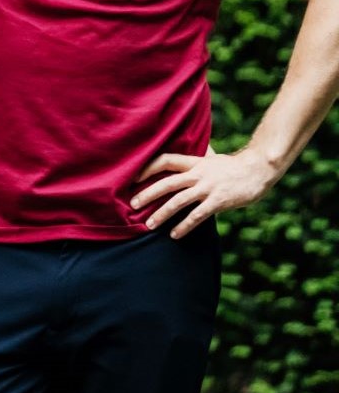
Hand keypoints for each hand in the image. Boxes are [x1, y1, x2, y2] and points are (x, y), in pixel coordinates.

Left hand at [132, 147, 280, 238]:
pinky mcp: (218, 201)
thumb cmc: (234, 166)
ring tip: (149, 225)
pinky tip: (174, 235)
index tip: (133, 178)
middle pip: (166, 182)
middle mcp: (198, 174)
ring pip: (178, 201)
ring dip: (162, 214)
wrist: (259, 169)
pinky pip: (197, 215)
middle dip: (148, 194)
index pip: (165, 160)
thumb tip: (186, 157)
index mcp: (194, 162)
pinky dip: (184, 226)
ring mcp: (208, 188)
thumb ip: (197, 160)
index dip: (147, 168)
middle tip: (132, 205)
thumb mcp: (212, 159)